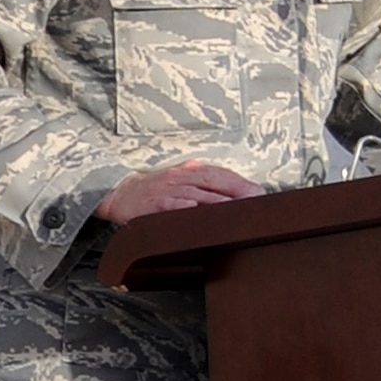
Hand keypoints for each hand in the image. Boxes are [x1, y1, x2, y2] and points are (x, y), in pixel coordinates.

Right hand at [96, 161, 264, 223]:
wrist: (121, 193)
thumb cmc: (156, 189)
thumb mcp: (182, 180)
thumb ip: (205, 184)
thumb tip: (236, 191)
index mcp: (190, 171)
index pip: (221, 174)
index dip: (240, 182)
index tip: (259, 192)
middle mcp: (181, 177)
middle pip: (213, 182)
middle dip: (236, 190)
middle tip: (256, 201)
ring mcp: (167, 190)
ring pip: (196, 194)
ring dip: (217, 201)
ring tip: (236, 209)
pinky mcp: (153, 204)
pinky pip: (170, 204)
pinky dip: (183, 206)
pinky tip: (195, 209)